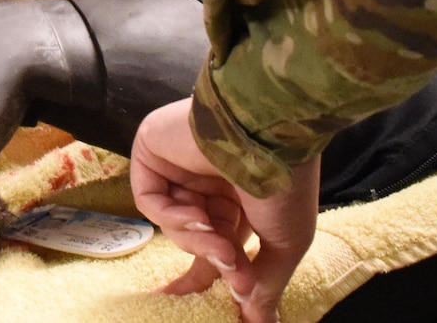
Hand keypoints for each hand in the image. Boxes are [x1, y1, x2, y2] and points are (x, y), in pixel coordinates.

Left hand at [130, 99, 319, 322]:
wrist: (269, 133)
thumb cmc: (286, 184)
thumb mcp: (284, 243)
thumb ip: (265, 282)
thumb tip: (258, 321)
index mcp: (241, 194)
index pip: (218, 242)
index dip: (216, 274)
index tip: (229, 309)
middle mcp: (208, 179)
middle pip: (195, 237)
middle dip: (214, 263)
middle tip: (236, 283)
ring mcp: (179, 164)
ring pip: (175, 224)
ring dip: (200, 243)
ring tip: (225, 246)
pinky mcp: (152, 150)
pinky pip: (151, 200)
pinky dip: (172, 218)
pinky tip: (198, 217)